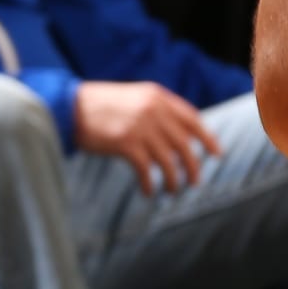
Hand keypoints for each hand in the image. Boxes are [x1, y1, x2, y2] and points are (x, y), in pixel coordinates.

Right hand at [74, 81, 221, 195]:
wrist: (70, 107)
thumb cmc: (100, 106)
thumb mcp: (134, 98)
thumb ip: (155, 110)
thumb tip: (176, 135)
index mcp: (157, 96)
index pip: (191, 118)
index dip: (206, 137)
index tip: (217, 153)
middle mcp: (153, 110)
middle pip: (184, 143)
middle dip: (193, 165)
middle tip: (195, 181)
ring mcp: (140, 127)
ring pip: (168, 160)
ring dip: (173, 179)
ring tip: (172, 190)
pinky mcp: (126, 144)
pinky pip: (146, 170)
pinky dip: (150, 183)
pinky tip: (149, 192)